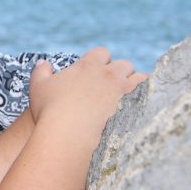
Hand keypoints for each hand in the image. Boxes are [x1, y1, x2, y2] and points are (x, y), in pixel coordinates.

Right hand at [29, 47, 147, 145]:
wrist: (68, 137)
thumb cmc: (50, 112)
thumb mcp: (38, 87)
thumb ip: (41, 71)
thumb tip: (44, 63)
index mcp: (88, 65)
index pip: (101, 52)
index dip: (100, 62)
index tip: (96, 73)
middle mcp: (109, 73)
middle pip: (123, 64)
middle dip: (120, 74)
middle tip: (112, 89)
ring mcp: (125, 89)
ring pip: (140, 78)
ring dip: (136, 84)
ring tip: (130, 98)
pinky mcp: (137, 107)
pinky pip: (152, 96)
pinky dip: (148, 99)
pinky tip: (142, 109)